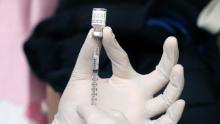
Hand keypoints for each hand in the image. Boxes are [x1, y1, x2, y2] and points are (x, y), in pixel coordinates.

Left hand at [52, 27, 184, 123]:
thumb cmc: (75, 102)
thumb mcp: (80, 77)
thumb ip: (87, 55)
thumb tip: (93, 33)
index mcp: (122, 78)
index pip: (122, 58)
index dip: (114, 45)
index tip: (105, 32)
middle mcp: (136, 92)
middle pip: (160, 75)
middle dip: (169, 58)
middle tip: (171, 41)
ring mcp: (141, 109)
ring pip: (167, 97)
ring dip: (176, 83)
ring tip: (177, 68)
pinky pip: (165, 123)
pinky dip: (174, 115)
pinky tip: (179, 103)